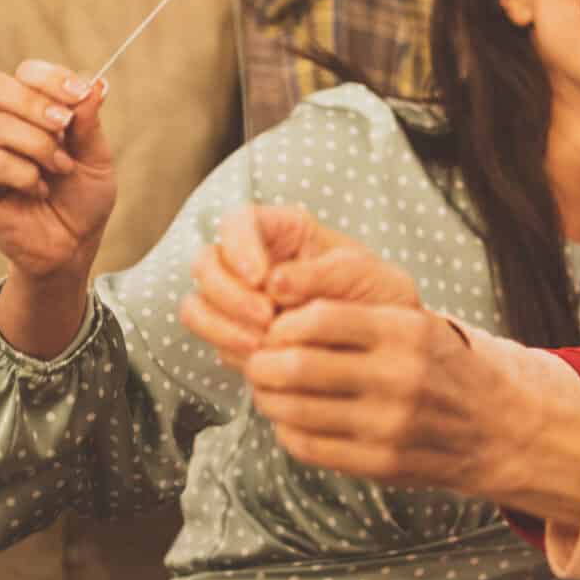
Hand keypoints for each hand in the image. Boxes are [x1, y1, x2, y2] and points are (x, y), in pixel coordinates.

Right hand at [0, 61, 115, 283]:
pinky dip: (26, 174)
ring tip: (61, 168)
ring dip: (40, 145)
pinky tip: (39, 189)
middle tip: (65, 124)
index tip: (81, 94)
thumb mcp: (96, 155)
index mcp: (27, 114)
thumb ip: (88, 122)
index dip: (50, 77)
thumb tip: (96, 83)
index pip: (23, 74)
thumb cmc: (82, 198)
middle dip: (36, 101)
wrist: (74, 246)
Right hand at [179, 205, 422, 370]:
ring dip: (222, 325)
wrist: (383, 343)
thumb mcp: (361, 274)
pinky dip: (229, 348)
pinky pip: (210, 339)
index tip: (259, 277)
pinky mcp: (235, 333)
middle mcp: (252, 260)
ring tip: (261, 344)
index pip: (238, 221)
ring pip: (197, 304)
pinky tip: (261, 358)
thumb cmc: (376, 295)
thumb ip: (319, 273)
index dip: (238, 246)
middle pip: (206, 263)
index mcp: (283, 231)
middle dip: (228, 294)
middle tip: (264, 318)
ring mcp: (238, 298)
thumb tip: (273, 283)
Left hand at [240, 299, 535, 497]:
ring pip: (294, 411)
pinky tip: (294, 420)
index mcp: (406, 331)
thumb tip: (278, 307)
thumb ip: (356, 315)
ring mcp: (388, 425)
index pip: (317, 319)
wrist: (497, 425)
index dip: (281, 324)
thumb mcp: (416, 324)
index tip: (274, 329)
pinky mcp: (379, 464)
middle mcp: (398, 377)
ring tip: (270, 390)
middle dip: (262, 364)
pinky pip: (308, 446)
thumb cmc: (441, 365)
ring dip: (268, 399)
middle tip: (257, 362)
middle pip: (296, 367)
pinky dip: (288, 431)